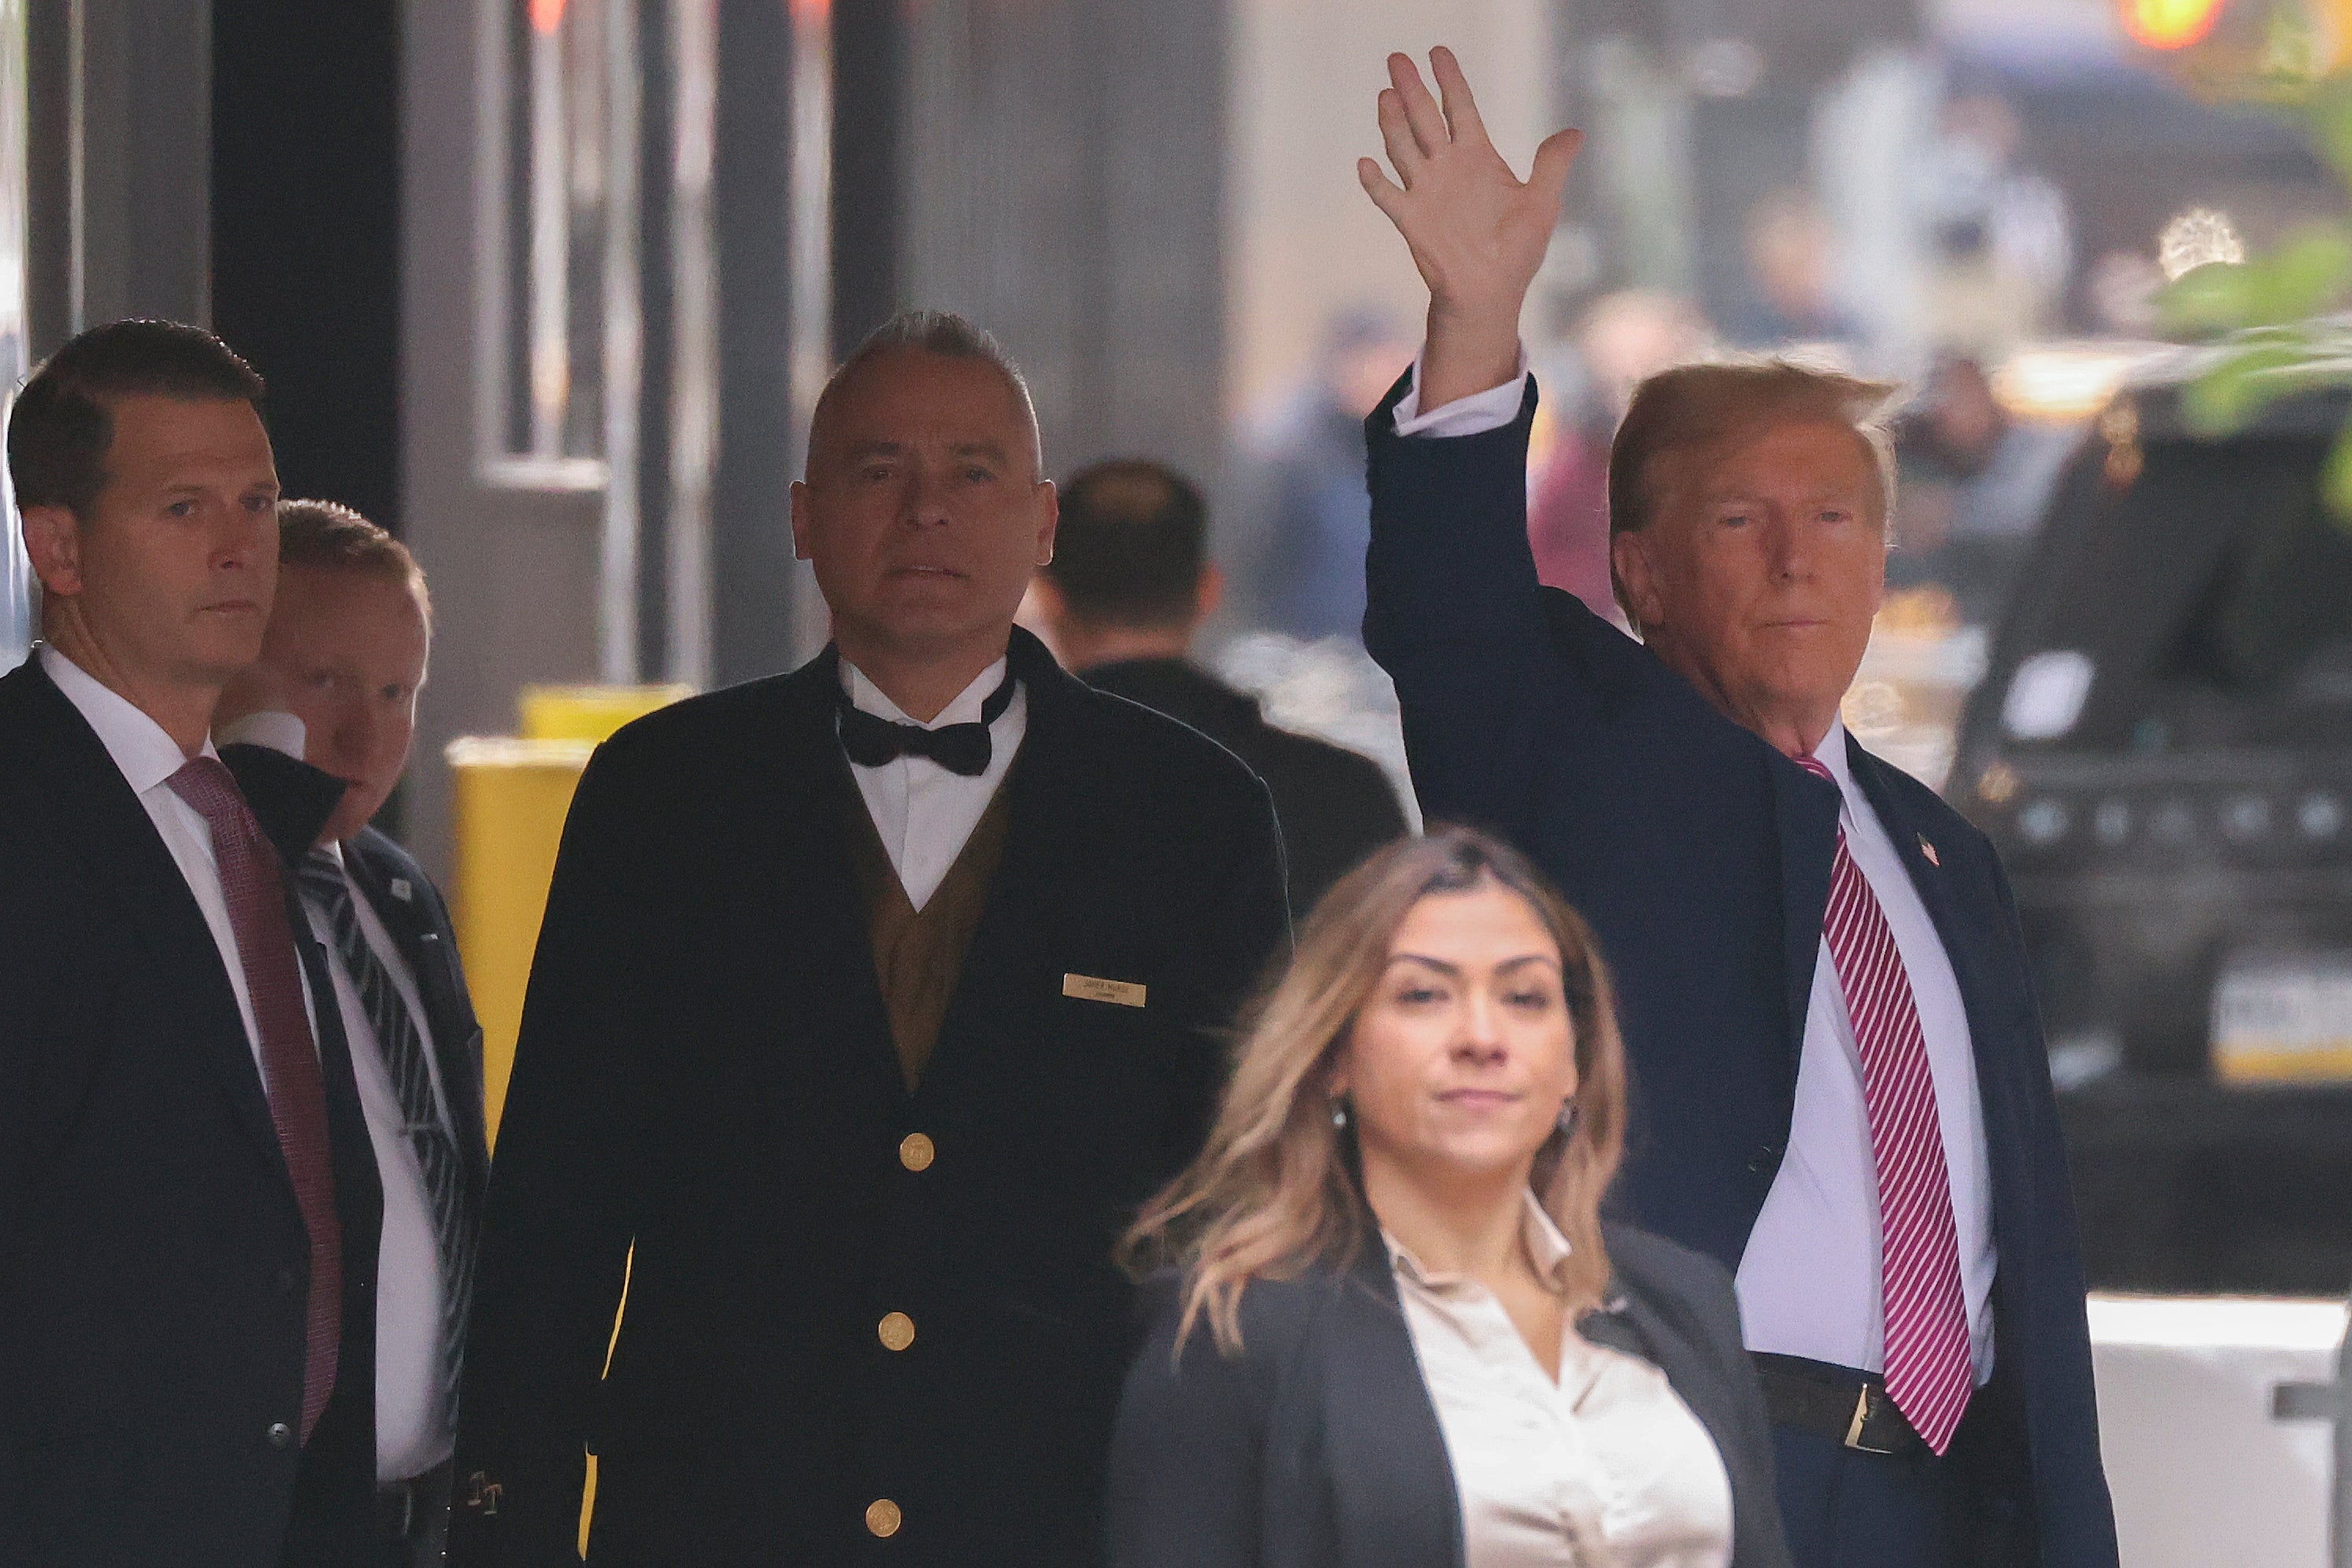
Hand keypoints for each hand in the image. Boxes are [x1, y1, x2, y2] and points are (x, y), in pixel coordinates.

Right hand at [1358, 48, 1579, 409]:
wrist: (1491, 293)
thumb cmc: (1517, 252)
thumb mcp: (1542, 205)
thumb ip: (1551, 166)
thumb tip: (1576, 133)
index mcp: (1477, 157)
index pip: (1460, 107)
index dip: (1449, 79)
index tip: (1438, 52)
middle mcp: (1447, 168)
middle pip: (1425, 118)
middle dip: (1412, 88)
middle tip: (1397, 57)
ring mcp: (1426, 192)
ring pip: (1403, 148)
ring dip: (1393, 123)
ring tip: (1386, 95)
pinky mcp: (1412, 220)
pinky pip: (1389, 197)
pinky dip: (1376, 182)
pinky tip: (1365, 163)